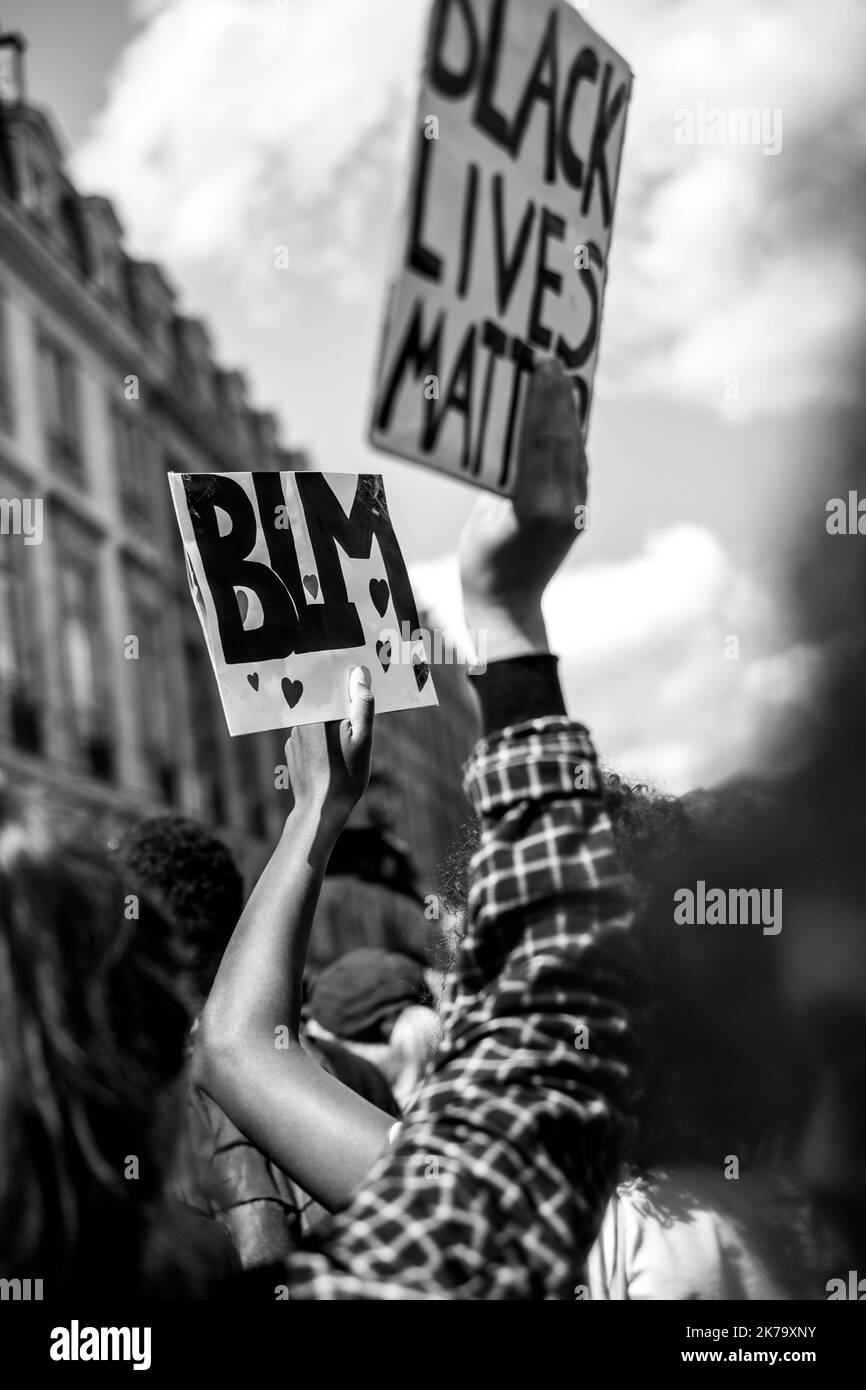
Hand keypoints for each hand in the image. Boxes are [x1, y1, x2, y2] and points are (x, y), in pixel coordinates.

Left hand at [283, 666, 373, 832]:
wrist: (321, 810)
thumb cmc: (347, 775)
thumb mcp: (363, 739)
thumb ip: (362, 705)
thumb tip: (359, 675)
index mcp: (320, 713)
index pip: (333, 685)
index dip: (348, 681)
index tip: (361, 678)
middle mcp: (302, 720)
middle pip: (325, 702)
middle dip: (342, 704)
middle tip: (359, 711)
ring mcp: (294, 735)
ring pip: (317, 720)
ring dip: (330, 722)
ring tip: (346, 738)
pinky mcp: (292, 750)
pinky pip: (309, 736)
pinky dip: (320, 739)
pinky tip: (332, 754)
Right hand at [458, 359, 586, 657]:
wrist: (509, 607)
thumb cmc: (482, 562)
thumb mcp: (483, 514)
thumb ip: (500, 475)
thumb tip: (511, 428)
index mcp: (536, 506)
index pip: (544, 438)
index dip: (544, 397)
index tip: (543, 363)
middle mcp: (565, 507)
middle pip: (566, 438)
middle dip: (560, 397)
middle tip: (553, 361)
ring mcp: (578, 512)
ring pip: (577, 450)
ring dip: (569, 413)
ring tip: (560, 379)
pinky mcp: (580, 515)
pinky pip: (578, 465)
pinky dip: (571, 437)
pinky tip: (564, 416)